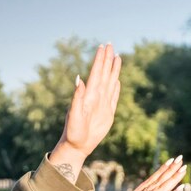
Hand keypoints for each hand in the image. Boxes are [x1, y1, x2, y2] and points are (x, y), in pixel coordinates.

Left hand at [49, 43, 121, 181]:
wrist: (77, 146)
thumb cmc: (73, 132)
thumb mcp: (74, 114)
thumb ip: (77, 97)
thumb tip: (80, 78)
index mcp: (89, 96)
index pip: (96, 73)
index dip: (99, 60)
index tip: (102, 46)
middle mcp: (96, 97)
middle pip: (104, 74)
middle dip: (107, 59)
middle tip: (110, 44)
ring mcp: (102, 104)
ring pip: (110, 82)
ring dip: (113, 70)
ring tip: (117, 57)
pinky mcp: (108, 113)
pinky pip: (113, 97)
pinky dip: (116, 87)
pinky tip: (116, 79)